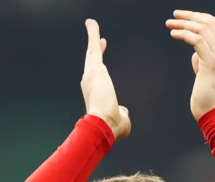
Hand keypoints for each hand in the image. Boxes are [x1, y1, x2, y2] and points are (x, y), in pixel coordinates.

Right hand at [82, 19, 130, 139]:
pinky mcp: (94, 68)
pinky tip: (92, 23)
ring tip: (92, 24)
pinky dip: (93, 34)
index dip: (99, 67)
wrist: (103, 125)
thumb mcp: (121, 119)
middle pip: (92, 61)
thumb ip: (122, 113)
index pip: (98, 77)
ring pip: (91, 51)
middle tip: (99, 39)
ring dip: (92, 36)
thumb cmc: (111, 126)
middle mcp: (90, 82)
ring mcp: (91, 74)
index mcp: (95, 93)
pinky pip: (93, 46)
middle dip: (95, 50)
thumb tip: (124, 111)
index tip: (102, 60)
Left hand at [166, 10, 214, 120]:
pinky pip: (197, 40)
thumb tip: (195, 55)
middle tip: (174, 15)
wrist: (213, 113)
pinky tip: (173, 34)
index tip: (186, 16)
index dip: (202, 18)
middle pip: (210, 23)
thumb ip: (203, 62)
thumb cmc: (207, 98)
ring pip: (203, 29)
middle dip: (191, 16)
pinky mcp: (211, 64)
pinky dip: (184, 34)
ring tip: (170, 24)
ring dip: (184, 24)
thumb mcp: (206, 75)